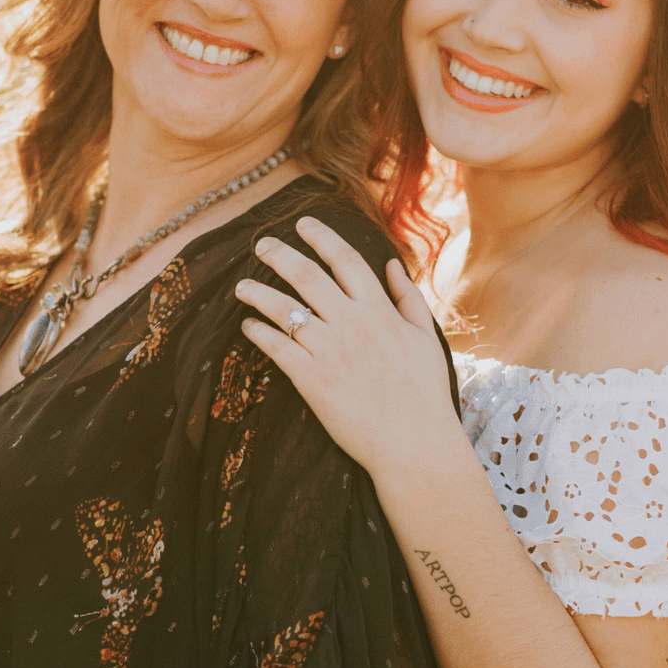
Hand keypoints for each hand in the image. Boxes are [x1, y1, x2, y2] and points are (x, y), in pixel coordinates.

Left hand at [236, 217, 467, 476]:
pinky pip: (277, 347)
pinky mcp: (312, 380)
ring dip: (258, 292)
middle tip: (261, 245)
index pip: (346, 260)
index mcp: (380, 311)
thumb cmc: (425, 393)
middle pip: (306, 275)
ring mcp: (330, 351)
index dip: (322, 237)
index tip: (303, 223)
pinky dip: (259, 332)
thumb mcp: (425, 337)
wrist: (414, 443)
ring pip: (284, 308)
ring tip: (242, 286)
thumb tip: (390, 263)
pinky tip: (248, 325)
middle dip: (279, 254)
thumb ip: (408, 297)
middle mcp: (352, 324)